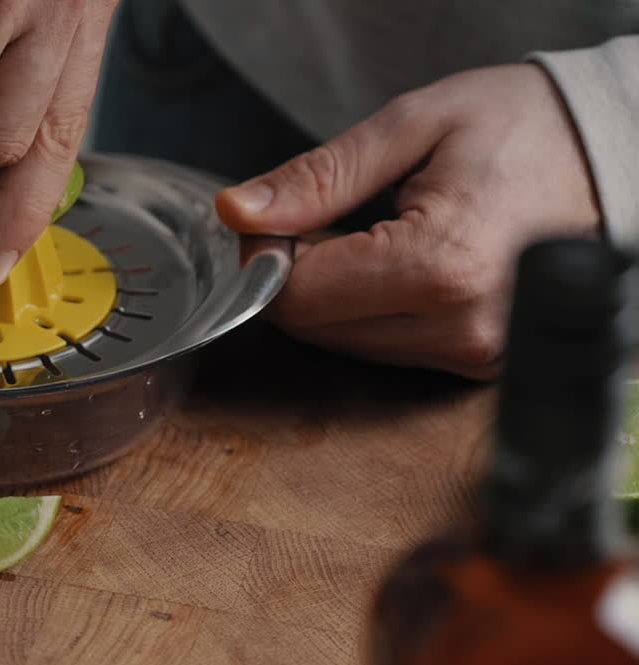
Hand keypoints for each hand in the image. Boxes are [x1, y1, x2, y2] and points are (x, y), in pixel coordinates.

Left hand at [216, 64, 600, 379]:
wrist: (615, 149)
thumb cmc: (525, 127)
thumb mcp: (412, 127)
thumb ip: (318, 177)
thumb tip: (240, 212)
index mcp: (440, 267)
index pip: (295, 296)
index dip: (263, 255)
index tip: (271, 216)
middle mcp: (461, 328)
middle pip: (313, 328)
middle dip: (296, 272)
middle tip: (327, 215)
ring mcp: (477, 353)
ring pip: (344, 343)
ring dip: (333, 293)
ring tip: (377, 230)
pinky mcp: (482, 361)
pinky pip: (386, 347)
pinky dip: (369, 309)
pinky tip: (399, 262)